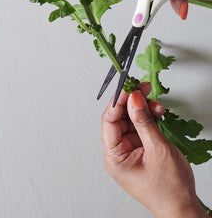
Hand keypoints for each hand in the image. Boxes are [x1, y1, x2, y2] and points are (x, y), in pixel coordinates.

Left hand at [101, 87, 205, 217]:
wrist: (184, 208)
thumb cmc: (169, 191)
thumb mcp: (157, 150)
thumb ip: (144, 122)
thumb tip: (134, 99)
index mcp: (114, 157)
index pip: (109, 121)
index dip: (118, 102)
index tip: (129, 88)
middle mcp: (118, 153)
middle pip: (119, 118)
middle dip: (132, 103)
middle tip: (143, 89)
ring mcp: (129, 150)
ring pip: (131, 120)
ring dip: (143, 109)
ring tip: (155, 104)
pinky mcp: (140, 149)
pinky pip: (140, 127)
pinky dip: (148, 118)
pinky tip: (157, 113)